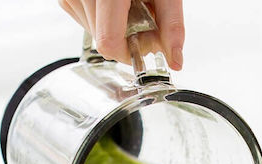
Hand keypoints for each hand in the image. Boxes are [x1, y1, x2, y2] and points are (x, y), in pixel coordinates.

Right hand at [58, 0, 184, 69]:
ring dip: (113, 27)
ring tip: (125, 2)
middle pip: (103, 41)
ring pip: (94, 35)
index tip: (143, 44)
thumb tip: (176, 59)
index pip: (109, 43)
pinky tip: (111, 1)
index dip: (129, 51)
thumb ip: (171, 25)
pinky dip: (101, 18)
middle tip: (140, 13)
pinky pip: (86, 22)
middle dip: (125, 36)